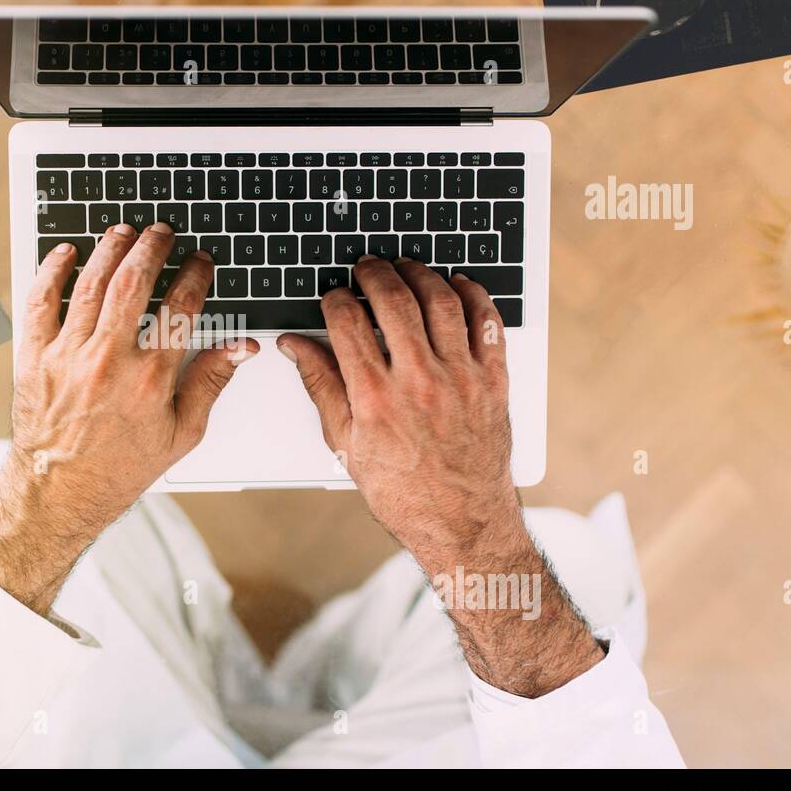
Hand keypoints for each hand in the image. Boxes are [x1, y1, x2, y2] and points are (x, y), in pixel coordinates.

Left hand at [0, 222, 257, 614]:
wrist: (59, 492)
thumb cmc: (120, 467)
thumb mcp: (182, 434)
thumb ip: (211, 382)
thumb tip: (240, 348)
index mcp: (150, 379)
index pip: (180, 307)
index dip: (194, 275)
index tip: (199, 262)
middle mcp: (108, 361)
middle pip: (134, 282)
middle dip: (152, 247)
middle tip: (161, 233)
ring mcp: (68, 355)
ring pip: (90, 283)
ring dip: (110, 249)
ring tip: (123, 232)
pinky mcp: (36, 357)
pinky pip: (42, 301)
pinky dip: (53, 271)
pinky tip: (66, 254)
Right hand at [279, 257, 602, 695]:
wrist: (463, 523)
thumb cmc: (403, 492)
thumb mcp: (345, 445)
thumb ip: (321, 386)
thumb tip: (296, 347)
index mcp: (375, 397)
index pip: (348, 322)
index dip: (335, 298)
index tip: (333, 295)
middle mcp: (419, 381)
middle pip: (395, 301)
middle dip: (375, 273)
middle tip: (366, 267)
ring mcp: (461, 378)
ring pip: (442, 302)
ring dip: (421, 274)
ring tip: (406, 267)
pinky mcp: (493, 381)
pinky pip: (487, 323)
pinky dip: (473, 296)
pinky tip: (457, 285)